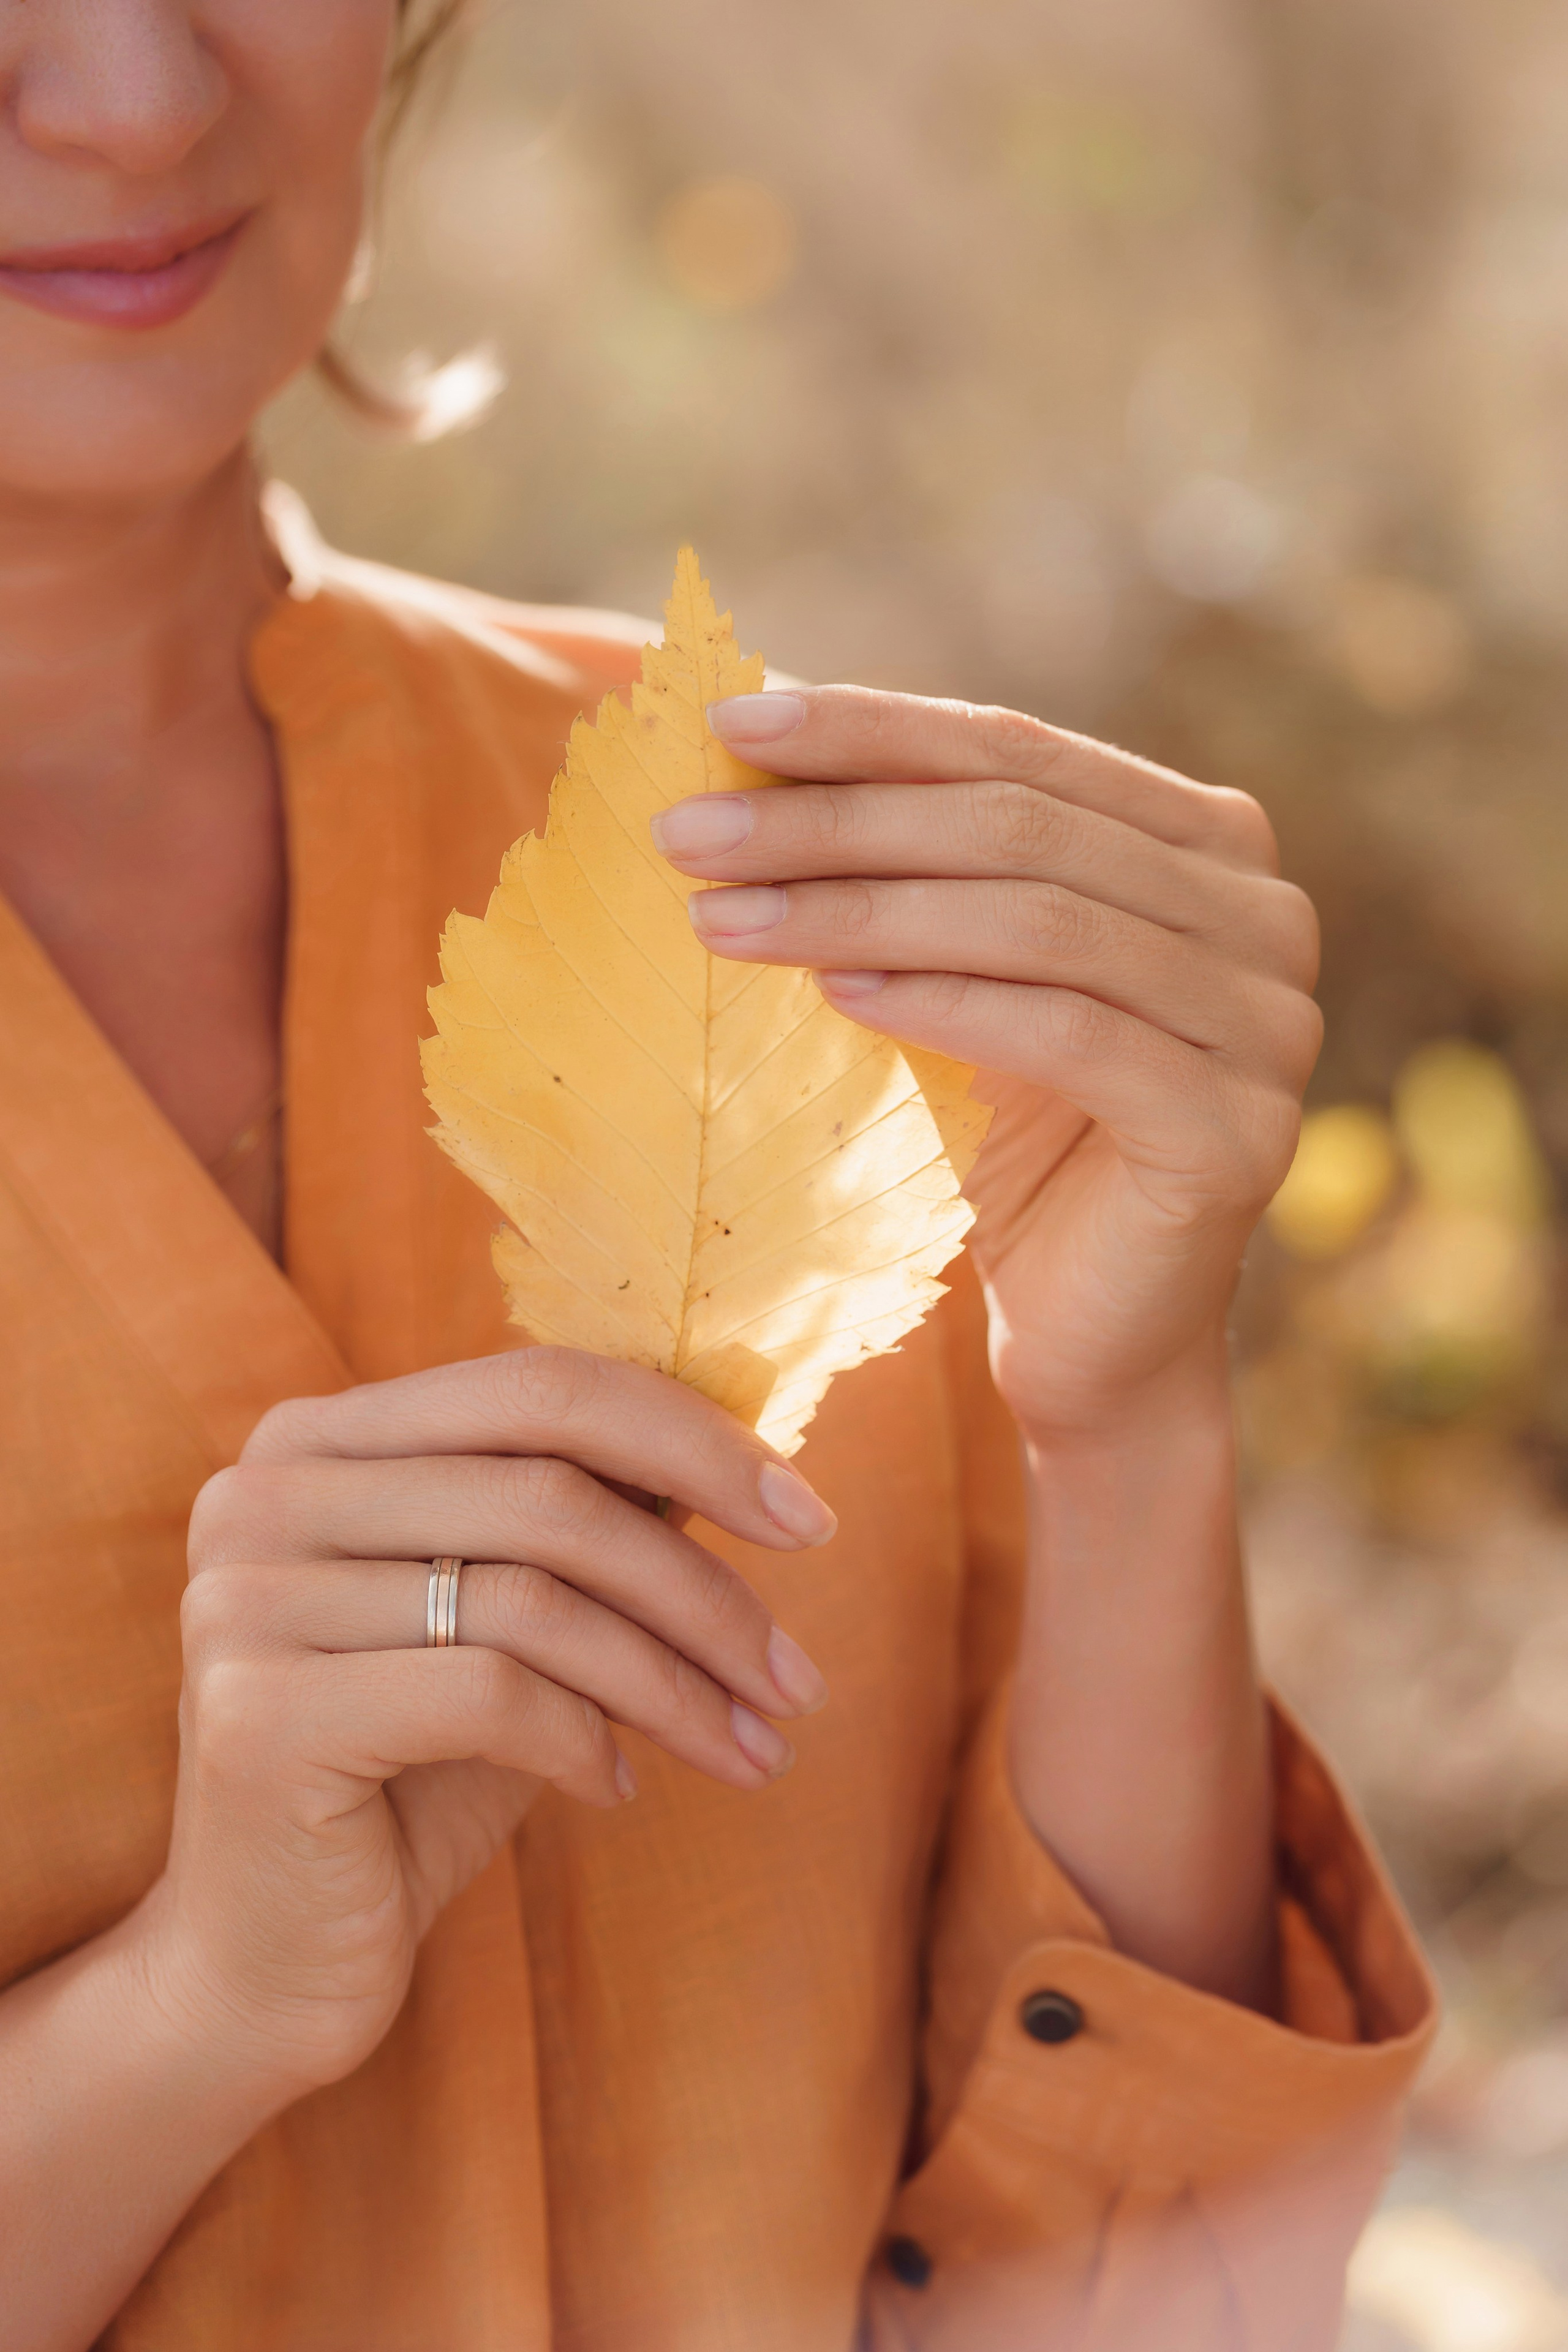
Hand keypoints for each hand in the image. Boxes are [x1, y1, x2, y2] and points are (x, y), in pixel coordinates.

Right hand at [141, 1349, 835, 2098]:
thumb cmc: (411, 1777)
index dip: (691, 1438)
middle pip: (549, 1490)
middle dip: (703, 1588)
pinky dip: (585, 1743)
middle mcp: (262, 1490)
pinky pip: (490, 1694)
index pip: (538, 1385)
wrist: (267, 1964)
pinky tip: (615, 1788)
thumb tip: (743, 1452)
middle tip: (798, 1680)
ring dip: (675, 1684)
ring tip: (751, 1748)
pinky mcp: (258, 1712)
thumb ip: (590, 1528)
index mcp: (317, 1438)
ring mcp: (245, 1596)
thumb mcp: (513, 1629)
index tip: (811, 1520)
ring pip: (534, 1597)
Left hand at [657, 686, 1321, 1443]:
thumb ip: (907, 858)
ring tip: (720, 915)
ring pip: (1037, 923)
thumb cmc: (1007, 1141)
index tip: (723, 722)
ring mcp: (1267, 1025)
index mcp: (1205, 841)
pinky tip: (829, 996)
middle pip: (1019, 829)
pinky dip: (942, 1005)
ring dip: (859, 910)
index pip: (1018, 750)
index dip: (868, 728)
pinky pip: (1068, 1035)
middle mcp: (1262, 914)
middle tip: (686, 834)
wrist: (1093, 1335)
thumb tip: (744, 733)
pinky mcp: (1236, 1133)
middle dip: (836, 820)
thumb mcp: (958, 972)